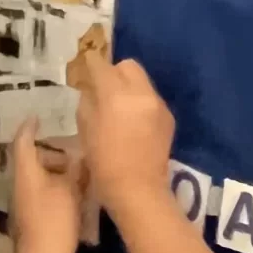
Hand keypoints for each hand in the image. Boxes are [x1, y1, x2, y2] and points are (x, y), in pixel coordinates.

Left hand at [8, 119, 85, 252]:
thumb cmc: (55, 221)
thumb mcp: (70, 190)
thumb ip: (75, 169)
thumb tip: (79, 154)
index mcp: (26, 172)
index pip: (23, 141)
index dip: (30, 126)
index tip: (40, 116)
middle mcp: (21, 183)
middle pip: (33, 159)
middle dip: (53, 152)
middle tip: (76, 151)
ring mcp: (25, 201)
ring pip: (40, 176)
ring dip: (58, 171)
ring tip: (82, 173)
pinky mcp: (33, 216)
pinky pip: (44, 191)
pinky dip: (58, 186)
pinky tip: (77, 193)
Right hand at [74, 56, 175, 216]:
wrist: (138, 189)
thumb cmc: (103, 162)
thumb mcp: (85, 129)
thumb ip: (88, 101)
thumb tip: (91, 88)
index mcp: (115, 94)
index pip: (101, 65)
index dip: (90, 63)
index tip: (84, 67)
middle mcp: (141, 93)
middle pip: (128, 65)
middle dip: (114, 72)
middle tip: (103, 89)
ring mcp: (158, 104)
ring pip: (142, 81)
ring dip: (128, 87)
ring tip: (118, 107)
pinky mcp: (168, 117)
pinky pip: (151, 99)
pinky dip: (140, 103)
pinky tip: (133, 123)